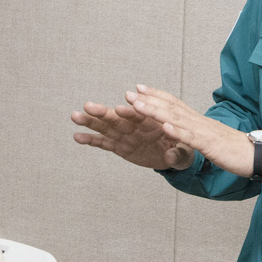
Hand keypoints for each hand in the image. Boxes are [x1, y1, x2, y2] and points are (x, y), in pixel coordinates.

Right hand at [72, 93, 193, 169]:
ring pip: (106, 127)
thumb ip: (178, 154)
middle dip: (103, 113)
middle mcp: (136, 125)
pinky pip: (103, 143)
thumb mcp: (186, 153)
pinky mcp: (119, 146)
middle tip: (89, 106)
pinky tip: (77, 136)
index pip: (141, 115)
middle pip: (118, 118)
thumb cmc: (183, 149)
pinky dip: (91, 140)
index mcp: (153, 121)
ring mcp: (126, 135)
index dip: (132, 111)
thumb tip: (171, 156)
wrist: (176, 155)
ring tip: (75, 116)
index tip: (121, 105)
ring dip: (91, 122)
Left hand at [124, 85, 258, 178]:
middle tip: (129, 92)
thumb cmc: (236, 150)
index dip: (156, 95)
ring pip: (177, 119)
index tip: (139, 88)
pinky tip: (164, 128)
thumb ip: (198, 134)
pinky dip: (178, 132)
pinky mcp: (210, 145)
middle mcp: (199, 122)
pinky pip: (192, 138)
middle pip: (171, 107)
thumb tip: (186, 131)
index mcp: (199, 121)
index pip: (175, 103)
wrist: (258, 155)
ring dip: (156, 111)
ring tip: (138, 105)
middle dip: (149, 99)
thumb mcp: (211, 140)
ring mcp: (204, 132)